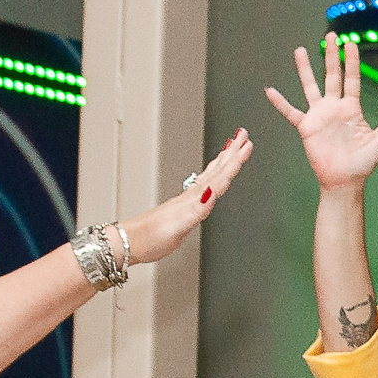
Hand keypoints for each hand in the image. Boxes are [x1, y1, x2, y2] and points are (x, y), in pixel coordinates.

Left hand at [117, 128, 249, 263]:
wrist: (131, 242)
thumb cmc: (150, 237)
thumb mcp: (176, 226)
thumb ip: (196, 210)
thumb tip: (212, 194)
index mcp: (192, 200)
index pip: (219, 176)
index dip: (234, 161)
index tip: (246, 145)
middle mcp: (191, 196)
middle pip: (216, 170)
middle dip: (231, 153)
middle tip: (243, 135)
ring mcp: (188, 200)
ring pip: (211, 175)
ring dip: (224, 161)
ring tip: (233, 148)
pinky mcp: (185, 207)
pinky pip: (205, 186)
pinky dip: (214, 177)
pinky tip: (216, 177)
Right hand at [264, 33, 377, 191]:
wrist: (345, 181)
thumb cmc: (363, 163)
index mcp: (352, 109)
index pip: (352, 79)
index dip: (352, 61)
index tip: (350, 42)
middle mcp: (335, 108)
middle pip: (332, 76)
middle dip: (332, 56)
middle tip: (330, 35)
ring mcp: (319, 116)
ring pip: (310, 87)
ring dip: (305, 69)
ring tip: (300, 50)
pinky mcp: (306, 127)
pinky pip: (291, 112)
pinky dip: (280, 102)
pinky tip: (270, 90)